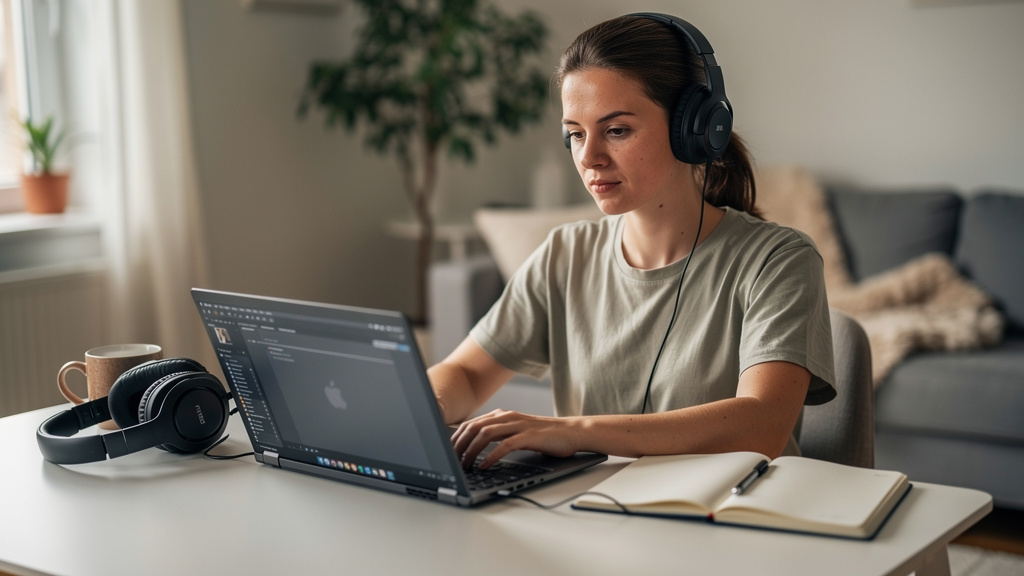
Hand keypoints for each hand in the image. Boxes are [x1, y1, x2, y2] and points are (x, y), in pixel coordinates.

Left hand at [450, 409, 582, 468]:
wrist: (573, 432)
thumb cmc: (545, 436)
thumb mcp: (517, 432)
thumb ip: (498, 435)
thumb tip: (474, 448)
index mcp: (502, 415)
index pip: (470, 424)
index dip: (455, 438)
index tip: (447, 453)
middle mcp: (508, 417)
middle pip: (473, 427)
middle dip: (458, 445)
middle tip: (451, 461)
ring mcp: (518, 425)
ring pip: (485, 434)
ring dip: (471, 451)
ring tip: (464, 465)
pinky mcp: (529, 436)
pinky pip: (504, 445)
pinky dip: (491, 456)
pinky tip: (484, 466)